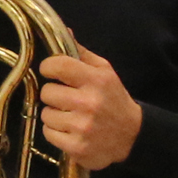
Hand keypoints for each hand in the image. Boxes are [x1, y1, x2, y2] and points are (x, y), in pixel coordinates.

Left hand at [38, 49, 142, 172]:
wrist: (132, 136)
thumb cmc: (114, 100)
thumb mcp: (104, 72)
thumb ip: (82, 53)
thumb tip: (65, 31)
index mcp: (96, 80)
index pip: (58, 65)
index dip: (49, 67)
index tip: (52, 72)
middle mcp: (89, 102)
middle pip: (47, 92)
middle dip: (53, 95)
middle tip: (66, 99)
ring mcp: (82, 126)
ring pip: (46, 114)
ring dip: (54, 115)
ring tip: (70, 116)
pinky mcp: (77, 147)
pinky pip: (48, 134)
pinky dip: (56, 132)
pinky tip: (71, 130)